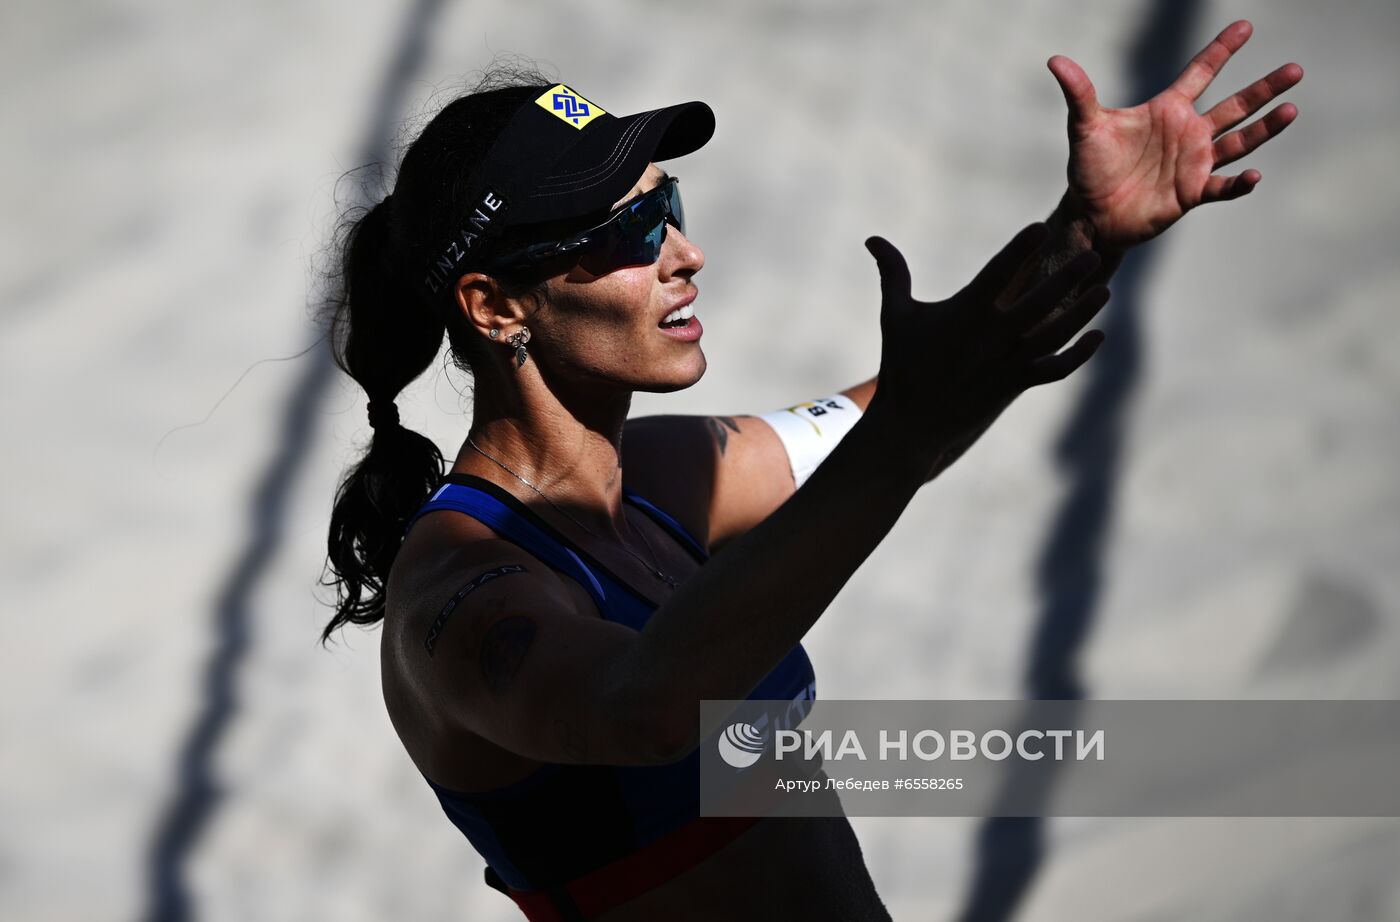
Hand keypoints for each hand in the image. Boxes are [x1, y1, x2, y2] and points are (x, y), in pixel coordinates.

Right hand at [865, 225, 1109, 474]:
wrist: (910, 424)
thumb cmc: (902, 363)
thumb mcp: (896, 315)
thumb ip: (892, 273)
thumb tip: (872, 239)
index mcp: (966, 311)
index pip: (1000, 271)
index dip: (1023, 248)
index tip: (1043, 228)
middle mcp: (992, 334)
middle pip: (1041, 299)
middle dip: (1069, 276)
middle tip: (1094, 255)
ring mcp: (1007, 361)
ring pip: (1056, 332)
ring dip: (1083, 312)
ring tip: (1104, 291)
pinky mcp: (1015, 383)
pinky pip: (1056, 368)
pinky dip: (1079, 355)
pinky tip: (1097, 337)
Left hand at [1049, 19, 1302, 249]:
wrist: (1090, 214)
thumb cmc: (1089, 169)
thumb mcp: (1085, 128)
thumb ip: (1078, 93)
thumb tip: (1054, 59)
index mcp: (1167, 110)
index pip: (1201, 72)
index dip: (1222, 50)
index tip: (1246, 26)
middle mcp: (1188, 133)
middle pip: (1235, 105)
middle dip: (1265, 88)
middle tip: (1296, 70)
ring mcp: (1194, 163)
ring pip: (1240, 141)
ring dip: (1265, 128)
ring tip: (1291, 110)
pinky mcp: (1192, 193)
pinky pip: (1222, 186)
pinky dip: (1238, 183)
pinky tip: (1253, 176)